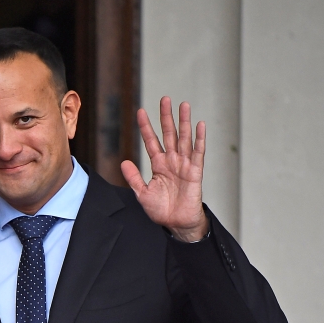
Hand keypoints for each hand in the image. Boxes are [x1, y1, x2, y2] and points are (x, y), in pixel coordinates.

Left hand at [121, 97, 208, 241]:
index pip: (151, 141)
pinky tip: (199, 125)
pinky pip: (198, 152)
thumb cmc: (161, 210)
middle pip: (168, 134)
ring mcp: (184, 164)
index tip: (140, 112)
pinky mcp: (195, 171)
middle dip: (166, 117)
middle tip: (164, 99)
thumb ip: (134, 178)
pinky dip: (199, 139)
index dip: (146, 127)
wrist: (176, 223)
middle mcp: (171, 161)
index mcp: (158, 165)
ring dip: (184, 122)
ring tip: (183, 105)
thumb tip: (124, 162)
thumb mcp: (142, 194)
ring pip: (184, 138)